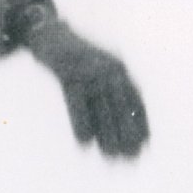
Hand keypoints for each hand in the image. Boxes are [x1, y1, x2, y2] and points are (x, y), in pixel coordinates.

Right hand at [24, 16, 149, 157]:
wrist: (49, 34)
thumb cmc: (72, 56)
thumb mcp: (95, 67)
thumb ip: (106, 86)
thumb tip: (112, 112)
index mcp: (119, 68)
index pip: (135, 99)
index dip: (140, 121)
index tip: (144, 144)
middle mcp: (109, 68)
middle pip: (121, 106)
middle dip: (127, 133)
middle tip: (131, 157)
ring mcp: (88, 70)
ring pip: (101, 108)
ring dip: (107, 134)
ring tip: (111, 156)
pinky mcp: (68, 73)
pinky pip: (76, 103)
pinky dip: (81, 124)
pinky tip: (84, 143)